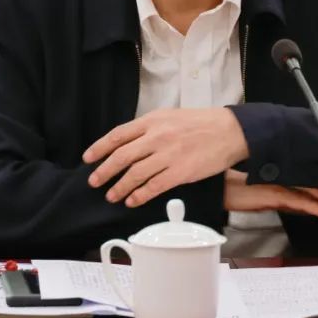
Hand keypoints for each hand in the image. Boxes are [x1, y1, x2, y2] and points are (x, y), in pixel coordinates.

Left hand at [83, 108, 248, 207]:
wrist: (229, 131)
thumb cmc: (200, 123)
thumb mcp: (170, 116)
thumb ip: (148, 128)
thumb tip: (127, 142)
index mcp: (152, 121)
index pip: (118, 135)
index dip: (99, 148)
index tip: (88, 158)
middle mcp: (157, 137)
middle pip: (122, 156)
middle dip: (105, 171)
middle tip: (94, 181)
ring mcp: (168, 155)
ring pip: (135, 174)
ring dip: (120, 187)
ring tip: (112, 195)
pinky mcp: (180, 172)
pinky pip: (154, 186)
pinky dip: (140, 195)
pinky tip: (132, 200)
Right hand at [222, 170, 317, 220]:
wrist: (219, 189)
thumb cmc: (237, 192)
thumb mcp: (263, 197)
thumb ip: (280, 200)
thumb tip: (295, 207)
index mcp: (285, 182)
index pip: (313, 186)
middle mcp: (286, 182)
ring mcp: (282, 188)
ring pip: (316, 195)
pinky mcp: (276, 195)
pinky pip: (303, 203)